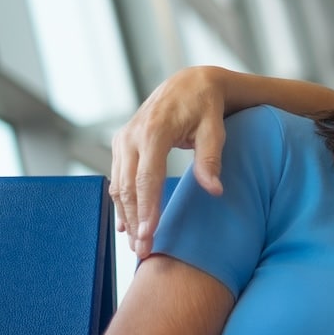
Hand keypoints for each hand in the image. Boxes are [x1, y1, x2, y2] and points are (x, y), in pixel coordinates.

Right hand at [110, 66, 227, 258]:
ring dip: (126, 215)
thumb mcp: (215, 129)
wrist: (190, 83)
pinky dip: (121, 202)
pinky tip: (126, 224)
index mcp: (155, 131)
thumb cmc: (207, 107)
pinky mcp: (121, 143)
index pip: (147, 178)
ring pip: (119, 185)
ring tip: (135, 245)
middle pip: (128, 186)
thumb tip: (215, 191)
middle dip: (134, 220)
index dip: (147, 208)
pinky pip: (118, 177)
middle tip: (143, 251)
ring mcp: (123, 139)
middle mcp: (132, 135)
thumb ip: (211, 159)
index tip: (149, 234)